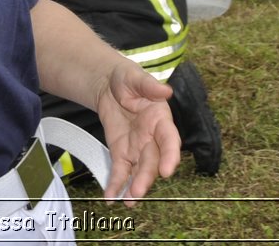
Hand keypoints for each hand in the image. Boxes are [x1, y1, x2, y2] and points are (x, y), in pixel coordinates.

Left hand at [92, 61, 178, 203]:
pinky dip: (116, 184)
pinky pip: (121, 170)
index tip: (167, 171)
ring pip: (139, 170)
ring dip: (134, 186)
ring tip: (128, 201)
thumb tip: (166, 90)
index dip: (170, 156)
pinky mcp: (122, 152)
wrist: (108, 85)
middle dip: (147, 177)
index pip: (169, 140)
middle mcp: (153, 138)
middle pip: (153, 161)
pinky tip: (110, 196)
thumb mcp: (135, 77)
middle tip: (138, 192)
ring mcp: (137, 147)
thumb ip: (148, 85)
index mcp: (161, 119)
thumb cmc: (127, 79)